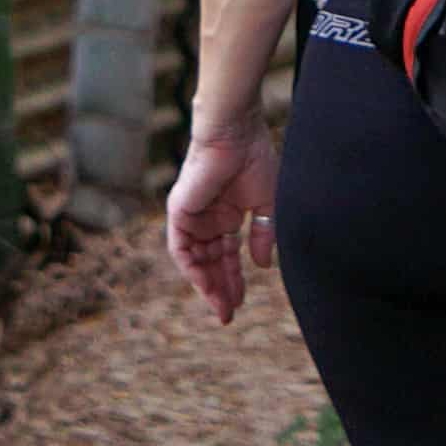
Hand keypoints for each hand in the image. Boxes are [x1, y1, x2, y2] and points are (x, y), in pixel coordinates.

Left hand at [165, 124, 278, 324]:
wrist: (235, 132)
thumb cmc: (254, 159)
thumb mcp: (267, 205)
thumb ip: (265, 236)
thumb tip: (262, 266)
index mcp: (226, 215)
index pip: (228, 255)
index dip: (234, 280)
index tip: (242, 303)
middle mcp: (207, 219)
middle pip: (212, 263)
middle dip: (221, 288)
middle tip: (229, 313)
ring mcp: (192, 217)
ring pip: (196, 260)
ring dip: (207, 285)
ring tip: (222, 306)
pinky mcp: (179, 212)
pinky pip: (181, 249)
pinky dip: (192, 269)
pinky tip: (206, 285)